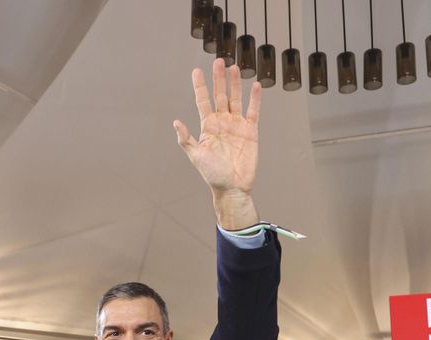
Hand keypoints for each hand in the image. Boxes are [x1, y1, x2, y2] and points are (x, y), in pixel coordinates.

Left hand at [173, 58, 261, 229]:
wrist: (232, 187)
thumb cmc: (212, 174)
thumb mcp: (196, 156)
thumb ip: (186, 139)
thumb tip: (176, 122)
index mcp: (207, 127)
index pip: (203, 101)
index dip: (200, 86)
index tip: (196, 71)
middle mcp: (222, 123)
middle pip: (220, 95)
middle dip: (219, 79)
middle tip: (218, 61)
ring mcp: (236, 125)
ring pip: (236, 99)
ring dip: (235, 84)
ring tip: (233, 67)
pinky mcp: (250, 132)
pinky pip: (253, 112)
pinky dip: (254, 99)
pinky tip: (254, 85)